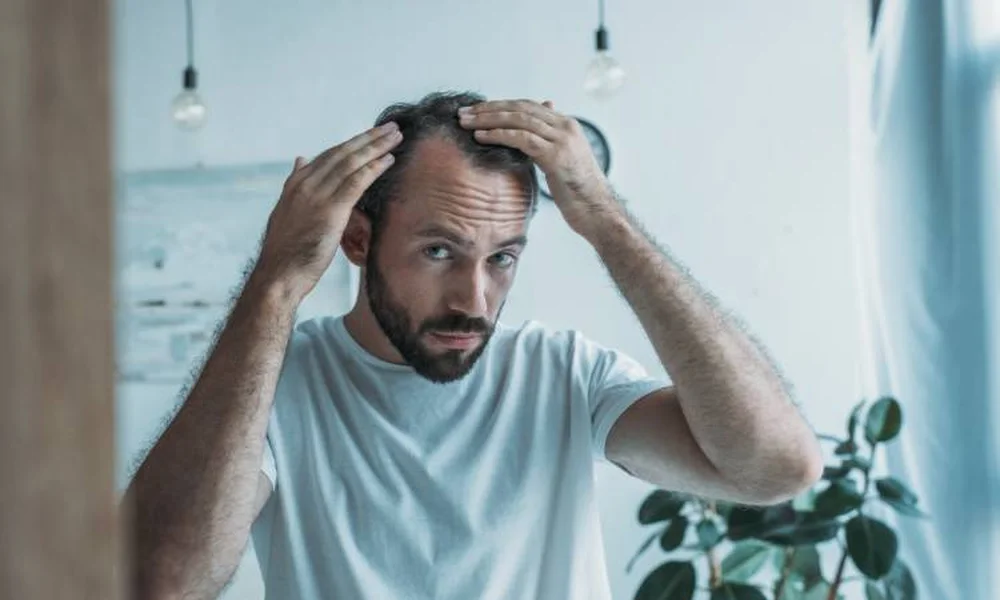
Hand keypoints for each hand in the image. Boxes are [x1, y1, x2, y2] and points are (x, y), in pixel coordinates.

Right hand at [252, 122, 402, 301]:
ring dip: (376, 147)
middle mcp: (305, 184)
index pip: (329, 156)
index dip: (352, 144)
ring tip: (396, 137)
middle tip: (391, 128)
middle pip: (342, 153)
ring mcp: (317, 195)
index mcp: (296, 184)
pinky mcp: (330, 210)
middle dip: (368, 138)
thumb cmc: (286, 252)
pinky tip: (389, 160)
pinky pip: (357, 182)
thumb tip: (301, 159)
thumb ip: (296, 185)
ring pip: (352, 162)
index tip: (371, 136)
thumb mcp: (287, 212)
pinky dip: (374, 168)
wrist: (278, 275)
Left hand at [458, 99, 619, 235]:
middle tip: (464, 112)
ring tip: (465, 122)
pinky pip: (521, 138)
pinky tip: (480, 137)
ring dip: (488, 119)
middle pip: (520, 108)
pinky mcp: (556, 155)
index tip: (477, 110)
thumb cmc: (578, 193)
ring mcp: (562, 139)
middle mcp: (565, 126)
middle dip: (489, 108)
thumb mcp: (562, 163)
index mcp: (566, 125)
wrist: (598, 211)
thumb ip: (546, 145)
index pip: (527, 106)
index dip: (500, 106)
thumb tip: (528, 137)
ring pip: (518, 119)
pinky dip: (498, 135)